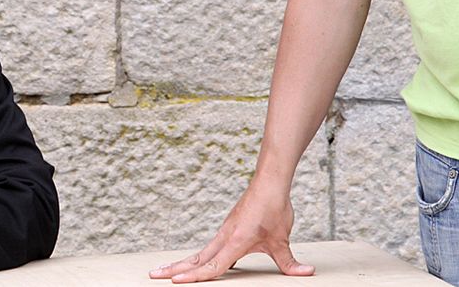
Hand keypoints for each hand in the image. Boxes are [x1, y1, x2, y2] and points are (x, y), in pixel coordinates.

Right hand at [148, 180, 313, 282]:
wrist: (269, 183)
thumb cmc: (273, 209)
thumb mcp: (282, 240)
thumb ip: (290, 262)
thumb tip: (305, 273)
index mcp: (235, 242)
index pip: (212, 266)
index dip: (194, 276)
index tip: (175, 282)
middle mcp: (224, 237)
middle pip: (195, 258)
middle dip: (174, 268)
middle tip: (153, 275)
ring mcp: (224, 232)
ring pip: (199, 252)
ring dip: (181, 262)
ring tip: (165, 271)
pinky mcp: (228, 229)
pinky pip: (208, 247)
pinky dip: (196, 257)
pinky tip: (194, 262)